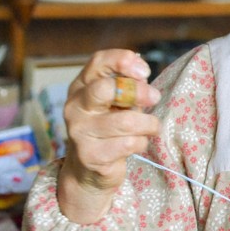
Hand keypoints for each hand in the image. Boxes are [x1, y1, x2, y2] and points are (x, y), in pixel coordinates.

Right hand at [57, 49, 160, 223]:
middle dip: (138, 92)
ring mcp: (79, 132)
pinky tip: (137, 143)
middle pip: (105, 89)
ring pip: (126, 121)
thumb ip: (128, 85)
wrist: (88, 170)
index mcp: (81, 86)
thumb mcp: (117, 101)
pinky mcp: (90, 155)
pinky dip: (142, 142)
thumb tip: (142, 74)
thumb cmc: (110, 126)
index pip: (98, 61)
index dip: (123, 60)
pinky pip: (129, 143)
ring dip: (148, 123)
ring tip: (151, 126)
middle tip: (154, 98)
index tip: (145, 71)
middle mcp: (75, 106)